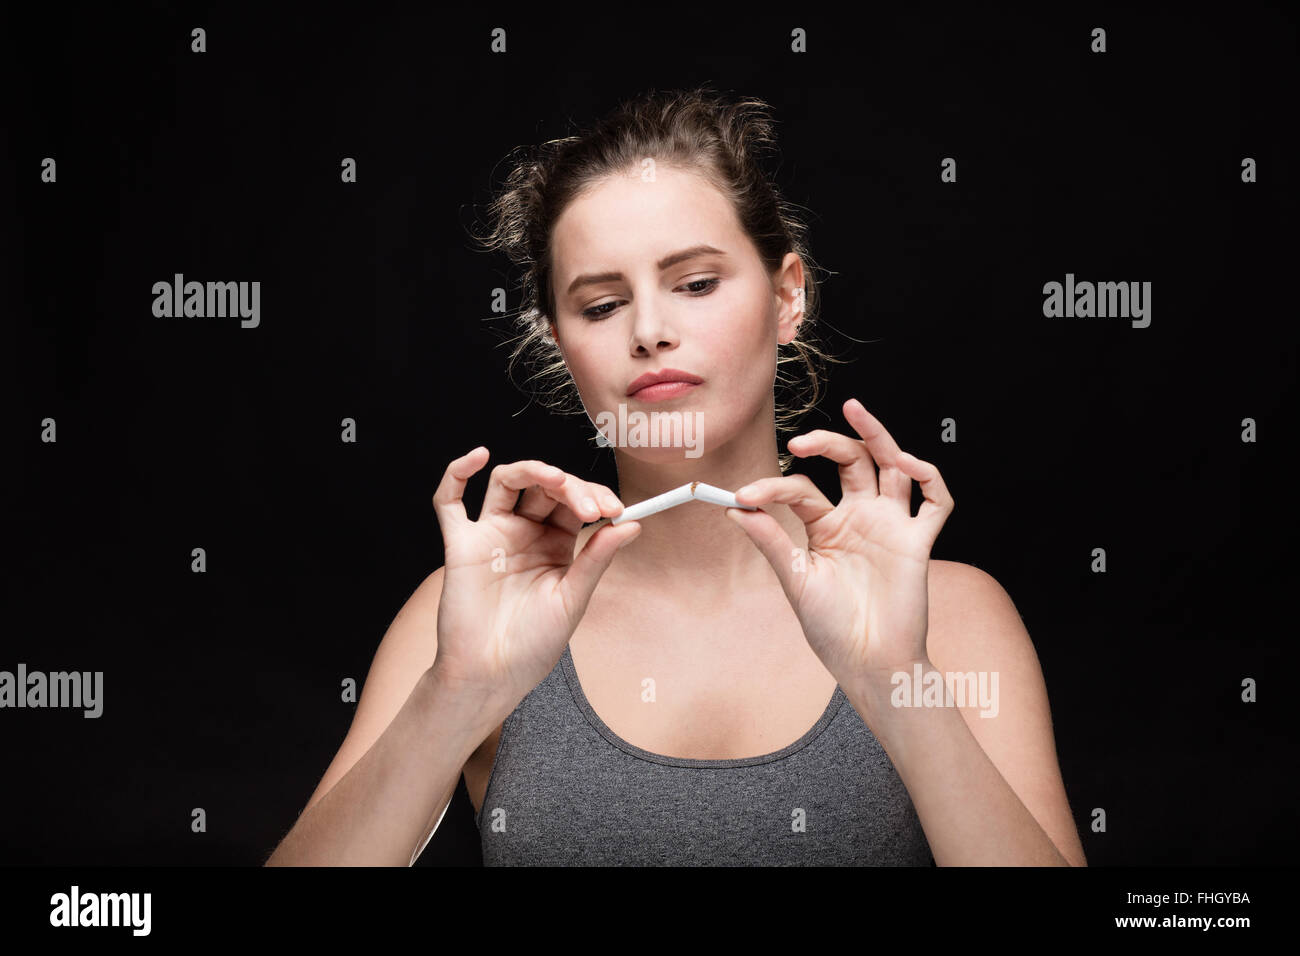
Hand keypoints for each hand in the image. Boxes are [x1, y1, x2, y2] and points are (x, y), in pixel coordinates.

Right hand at [429, 447, 640, 712]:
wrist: (492, 676)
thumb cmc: (532, 645)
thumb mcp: (573, 599)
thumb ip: (597, 558)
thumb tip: (632, 524)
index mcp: (556, 544)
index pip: (576, 502)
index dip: (595, 496)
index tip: (615, 509)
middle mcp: (524, 533)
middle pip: (546, 486)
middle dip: (572, 487)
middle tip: (592, 507)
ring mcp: (492, 535)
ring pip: (508, 481)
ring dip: (533, 470)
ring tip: (556, 480)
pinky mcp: (461, 544)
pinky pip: (449, 501)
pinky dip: (456, 473)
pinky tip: (477, 457)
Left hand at [726, 399, 953, 690]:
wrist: (869, 664)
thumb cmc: (833, 629)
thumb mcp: (796, 580)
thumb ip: (772, 541)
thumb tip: (735, 509)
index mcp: (828, 527)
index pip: (802, 489)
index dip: (773, 488)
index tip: (744, 497)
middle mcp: (861, 518)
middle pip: (852, 461)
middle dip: (830, 441)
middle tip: (801, 441)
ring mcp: (891, 527)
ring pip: (892, 466)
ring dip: (878, 435)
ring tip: (856, 411)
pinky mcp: (918, 542)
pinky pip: (936, 502)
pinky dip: (928, 477)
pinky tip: (906, 465)